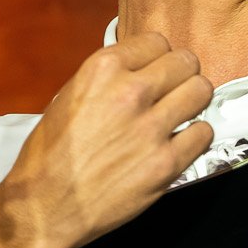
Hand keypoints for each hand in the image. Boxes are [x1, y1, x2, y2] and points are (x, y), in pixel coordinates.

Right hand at [0, 33, 214, 247]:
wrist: (45, 207)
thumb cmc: (49, 154)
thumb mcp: (68, 97)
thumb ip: (107, 79)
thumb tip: (140, 70)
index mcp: (102, 70)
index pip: (156, 41)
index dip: (158, 57)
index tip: (156, 71)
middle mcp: (131, 93)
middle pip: (185, 62)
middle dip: (182, 74)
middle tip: (174, 90)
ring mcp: (152, 128)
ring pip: (201, 91)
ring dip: (194, 100)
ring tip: (182, 113)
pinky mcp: (166, 163)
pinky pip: (203, 132)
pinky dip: (195, 136)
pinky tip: (181, 142)